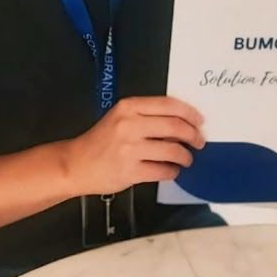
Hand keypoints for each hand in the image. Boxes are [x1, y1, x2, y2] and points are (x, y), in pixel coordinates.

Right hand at [62, 96, 205, 195]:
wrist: (76, 164)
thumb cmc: (101, 140)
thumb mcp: (120, 117)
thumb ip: (146, 115)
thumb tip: (182, 121)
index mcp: (129, 107)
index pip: (168, 105)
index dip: (189, 113)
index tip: (200, 121)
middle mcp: (130, 125)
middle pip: (174, 127)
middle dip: (193, 135)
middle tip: (199, 141)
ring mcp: (130, 149)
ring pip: (172, 151)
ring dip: (185, 156)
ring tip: (186, 159)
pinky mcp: (130, 171)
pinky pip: (162, 171)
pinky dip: (172, 171)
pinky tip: (172, 170)